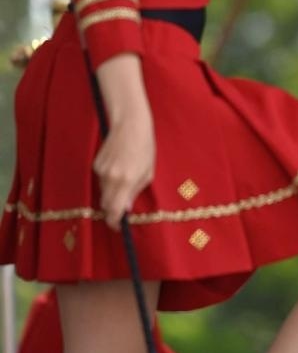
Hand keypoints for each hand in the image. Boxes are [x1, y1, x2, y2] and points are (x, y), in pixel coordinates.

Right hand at [93, 109, 154, 229]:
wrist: (130, 125)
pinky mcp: (95, 164)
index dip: (114, 222)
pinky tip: (118, 168)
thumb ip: (134, 192)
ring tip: (125, 178)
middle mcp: (110, 178)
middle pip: (105, 204)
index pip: (114, 210)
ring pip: (103, 192)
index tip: (118, 227)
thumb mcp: (147, 172)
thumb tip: (124, 208)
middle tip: (122, 208)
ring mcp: (100, 171)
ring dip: (112, 193)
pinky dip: (108, 180)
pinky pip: (101, 180)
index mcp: (126, 181)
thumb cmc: (144, 147)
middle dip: (112, 209)